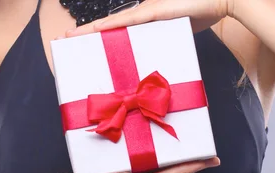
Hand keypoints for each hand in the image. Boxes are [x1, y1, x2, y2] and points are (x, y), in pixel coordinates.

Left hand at [64, 0, 232, 36]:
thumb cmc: (207, 11)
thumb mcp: (182, 31)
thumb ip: (169, 41)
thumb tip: (161, 61)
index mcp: (150, 16)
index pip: (121, 27)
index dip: (102, 33)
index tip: (85, 40)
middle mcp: (144, 11)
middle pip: (111, 25)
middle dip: (88, 33)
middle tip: (67, 39)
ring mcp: (147, 9)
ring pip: (112, 23)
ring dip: (90, 31)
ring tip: (70, 37)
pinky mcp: (153, 11)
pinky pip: (125, 21)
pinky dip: (108, 27)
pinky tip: (92, 31)